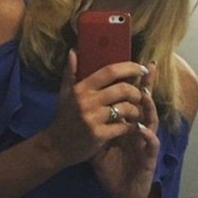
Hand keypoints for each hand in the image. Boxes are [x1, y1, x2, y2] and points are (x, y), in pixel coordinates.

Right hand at [43, 49, 149, 168]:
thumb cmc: (63, 118)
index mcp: (81, 88)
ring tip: (136, 112)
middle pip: (122, 89)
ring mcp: (93, 119)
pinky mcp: (98, 135)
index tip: (142, 68)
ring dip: (136, 110)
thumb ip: (70, 72)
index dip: (129, 67)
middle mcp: (87, 102)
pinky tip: (131, 126)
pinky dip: (130, 126)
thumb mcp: (64, 94)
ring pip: (125, 108)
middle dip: (136, 91)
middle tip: (140, 95)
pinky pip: (122, 127)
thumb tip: (74, 51)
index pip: (110, 71)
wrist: (55, 146)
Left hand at [90, 61, 159, 197]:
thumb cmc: (111, 167)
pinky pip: (151, 144)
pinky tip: (142, 128)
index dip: (134, 83)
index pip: (132, 99)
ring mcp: (147, 142)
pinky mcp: (149, 158)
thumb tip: (78, 105)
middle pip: (146, 105)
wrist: (120, 192)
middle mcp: (141, 129)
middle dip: (146, 87)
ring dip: (149, 107)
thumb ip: (91, 123)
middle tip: (146, 70)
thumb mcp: (97, 143)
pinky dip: (147, 136)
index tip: (131, 65)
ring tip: (144, 94)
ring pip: (152, 120)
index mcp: (128, 124)